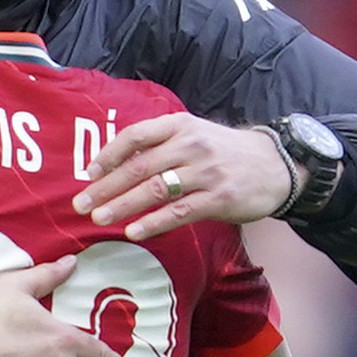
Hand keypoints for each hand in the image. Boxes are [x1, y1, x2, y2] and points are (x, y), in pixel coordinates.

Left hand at [72, 113, 302, 240]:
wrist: (275, 165)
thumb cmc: (223, 151)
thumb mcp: (193, 134)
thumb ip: (159, 145)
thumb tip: (115, 164)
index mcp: (179, 125)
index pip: (135, 136)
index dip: (108, 155)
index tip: (88, 173)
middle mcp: (190, 145)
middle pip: (140, 167)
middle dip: (106, 187)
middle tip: (81, 204)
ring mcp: (206, 172)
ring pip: (156, 190)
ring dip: (123, 205)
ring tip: (99, 218)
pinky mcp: (219, 198)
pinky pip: (179, 212)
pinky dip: (153, 223)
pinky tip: (133, 231)